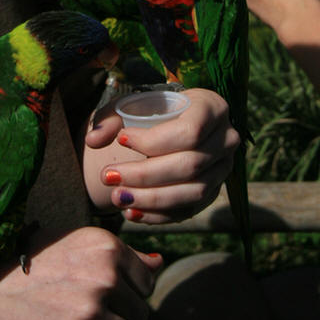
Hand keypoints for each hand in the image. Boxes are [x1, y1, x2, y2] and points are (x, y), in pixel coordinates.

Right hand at [0, 226, 161, 319]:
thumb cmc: (32, 262)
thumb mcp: (76, 246)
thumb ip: (120, 257)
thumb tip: (159, 265)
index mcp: (105, 246)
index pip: (146, 281)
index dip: (128, 292)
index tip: (102, 292)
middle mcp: (103, 275)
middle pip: (141, 313)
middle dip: (120, 317)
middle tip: (85, 312)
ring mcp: (90, 310)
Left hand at [83, 88, 238, 223]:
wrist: (170, 124)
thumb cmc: (150, 110)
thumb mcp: (129, 105)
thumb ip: (110, 120)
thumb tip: (93, 140)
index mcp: (212, 108)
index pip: (190, 131)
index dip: (154, 140)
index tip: (121, 140)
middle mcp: (226, 139)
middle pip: (190, 165)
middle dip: (145, 175)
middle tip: (107, 176)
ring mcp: (223, 169)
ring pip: (193, 192)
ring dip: (151, 199)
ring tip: (117, 198)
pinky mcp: (213, 193)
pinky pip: (190, 210)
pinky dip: (159, 215)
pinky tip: (131, 213)